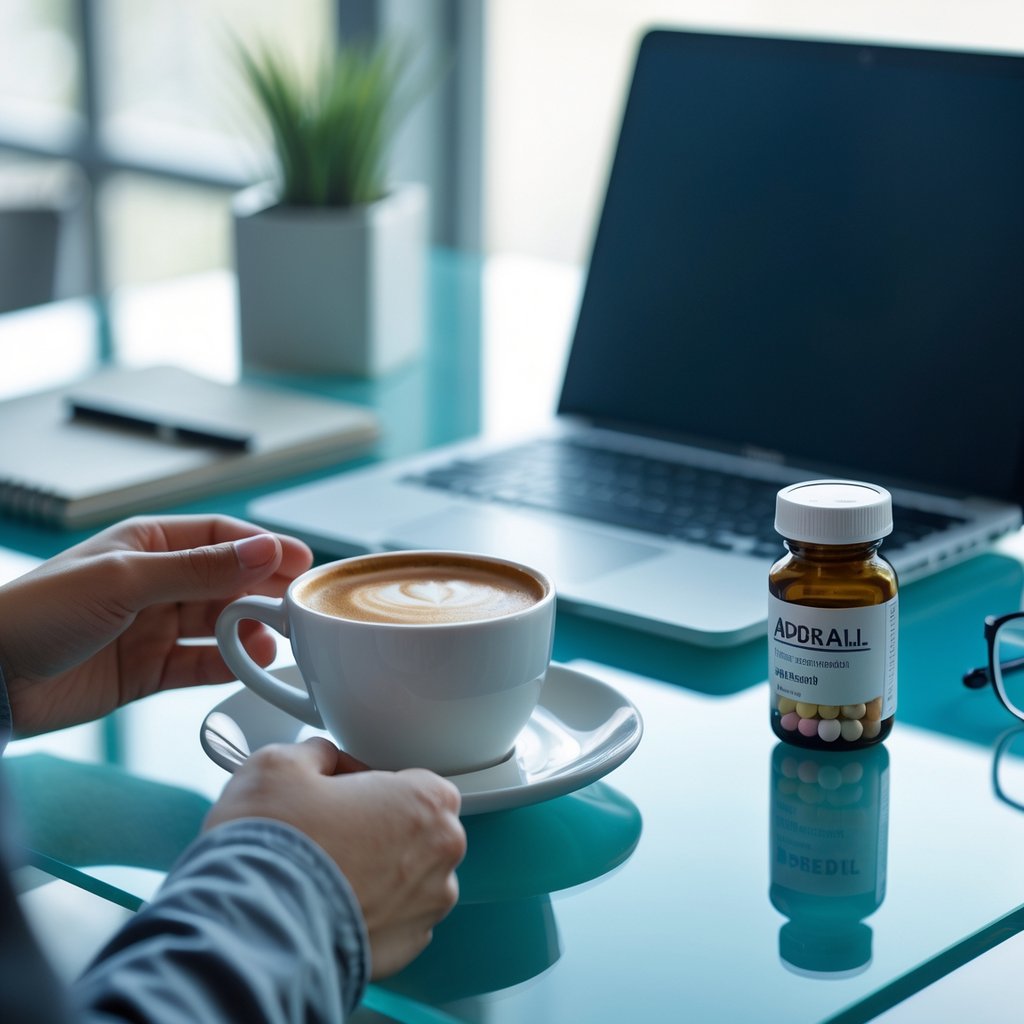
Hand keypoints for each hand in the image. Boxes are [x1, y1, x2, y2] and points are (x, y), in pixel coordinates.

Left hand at [0, 514, 312, 736]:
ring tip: (278, 639)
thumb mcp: (126, 579)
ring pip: (218, 625)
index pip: (219, 537)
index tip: (301, 562)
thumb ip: (200, 569)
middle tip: (299, 605)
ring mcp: (151, 628)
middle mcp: (154, 583)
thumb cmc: (39, 613)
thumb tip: (265, 551)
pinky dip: (229, 666)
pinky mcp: (146, 671)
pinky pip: (200, 665)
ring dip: (250, 631)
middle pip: (226, 582)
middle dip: (263, 591)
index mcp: (147, 544)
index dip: (262, 547)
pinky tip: (252, 666)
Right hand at [204, 739, 465, 978]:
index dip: (368, 784)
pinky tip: (327, 906)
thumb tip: (320, 761)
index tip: (337, 794)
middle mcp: (441, 854)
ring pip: (405, 877)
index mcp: (427, 800)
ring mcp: (427, 907)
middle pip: (413, 829)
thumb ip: (316, 754)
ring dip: (373, 873)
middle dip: (375, 828)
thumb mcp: (281, 764)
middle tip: (325, 832)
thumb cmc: (276, 845)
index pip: (410, 780)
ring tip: (321, 874)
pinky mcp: (405, 951)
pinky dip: (365, 912)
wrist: (253, 929)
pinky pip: (391, 920)